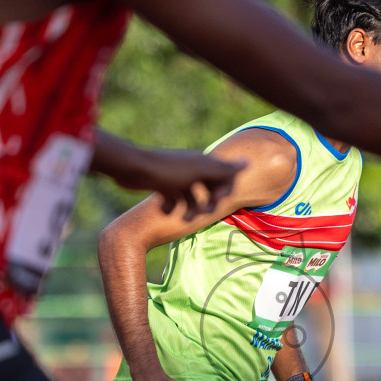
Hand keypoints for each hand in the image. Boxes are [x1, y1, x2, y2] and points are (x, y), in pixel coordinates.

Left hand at [118, 148, 243, 217]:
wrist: (132, 169)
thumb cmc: (168, 170)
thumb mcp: (199, 171)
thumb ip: (223, 169)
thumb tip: (248, 162)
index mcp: (202, 162)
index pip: (224, 177)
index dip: (224, 191)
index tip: (217, 201)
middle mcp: (192, 168)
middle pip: (209, 189)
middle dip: (207, 203)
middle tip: (201, 214)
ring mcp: (177, 177)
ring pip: (191, 198)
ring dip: (190, 210)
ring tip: (182, 218)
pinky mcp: (162, 185)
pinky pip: (174, 201)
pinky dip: (171, 207)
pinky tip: (164, 209)